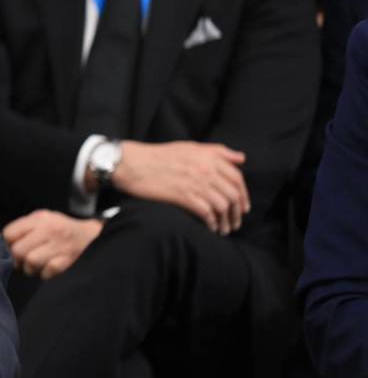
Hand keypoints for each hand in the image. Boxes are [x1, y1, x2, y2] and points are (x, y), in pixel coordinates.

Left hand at [4, 209, 102, 278]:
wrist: (93, 236)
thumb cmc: (61, 229)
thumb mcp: (44, 219)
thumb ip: (25, 227)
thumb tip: (5, 243)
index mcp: (40, 219)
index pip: (10, 233)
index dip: (8, 244)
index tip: (14, 247)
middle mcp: (49, 230)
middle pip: (18, 250)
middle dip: (17, 259)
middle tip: (22, 261)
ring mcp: (59, 245)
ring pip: (31, 262)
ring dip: (30, 269)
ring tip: (35, 266)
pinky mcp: (68, 260)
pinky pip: (47, 272)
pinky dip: (45, 274)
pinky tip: (48, 269)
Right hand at [113, 140, 249, 233]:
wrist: (133, 164)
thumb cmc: (159, 155)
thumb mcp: (190, 147)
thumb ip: (217, 152)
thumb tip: (241, 159)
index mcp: (209, 157)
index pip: (237, 179)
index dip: (244, 196)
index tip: (243, 208)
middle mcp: (206, 170)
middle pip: (233, 195)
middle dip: (237, 213)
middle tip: (234, 224)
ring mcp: (195, 183)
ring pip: (222, 206)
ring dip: (226, 221)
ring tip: (223, 230)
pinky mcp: (183, 196)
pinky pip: (206, 213)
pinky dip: (211, 223)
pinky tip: (210, 227)